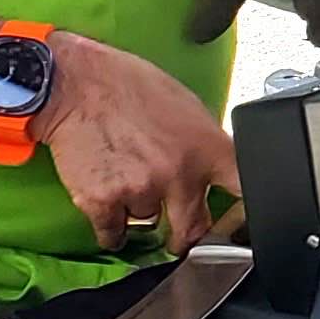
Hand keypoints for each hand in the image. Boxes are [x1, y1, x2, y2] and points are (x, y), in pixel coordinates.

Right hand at [43, 36, 241, 255]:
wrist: (73, 83)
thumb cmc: (127, 85)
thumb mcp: (184, 106)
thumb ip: (202, 144)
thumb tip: (214, 170)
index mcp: (206, 147)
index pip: (244, 191)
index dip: (246, 215)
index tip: (239, 226)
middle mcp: (179, 174)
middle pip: (196, 229)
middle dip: (187, 235)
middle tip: (180, 235)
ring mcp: (141, 192)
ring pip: (149, 223)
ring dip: (140, 213)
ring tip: (126, 183)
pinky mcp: (104, 204)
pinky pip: (114, 235)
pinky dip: (110, 228)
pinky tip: (107, 205)